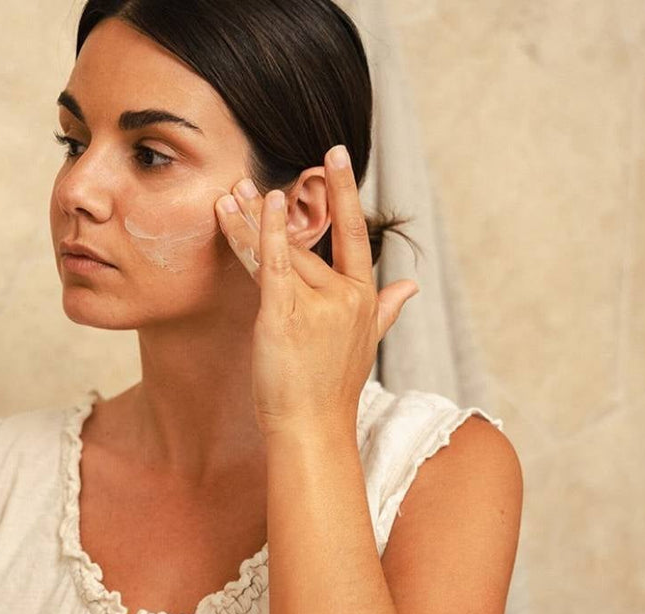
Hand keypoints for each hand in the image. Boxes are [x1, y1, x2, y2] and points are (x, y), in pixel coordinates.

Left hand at [213, 144, 419, 435]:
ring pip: (283, 251)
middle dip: (271, 214)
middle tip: (246, 182)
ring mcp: (317, 305)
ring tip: (232, 193)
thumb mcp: (365, 344)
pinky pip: (272, 265)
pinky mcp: (285, 316)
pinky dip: (263, 234)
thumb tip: (412, 285)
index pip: (355, 233)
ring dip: (253, 221)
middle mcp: (344, 296)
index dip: (344, 192)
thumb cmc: (332, 390)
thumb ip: (387, 309)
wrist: (312, 429)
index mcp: (363, 297)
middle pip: (306, 242)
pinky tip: (254, 206)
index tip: (333, 154)